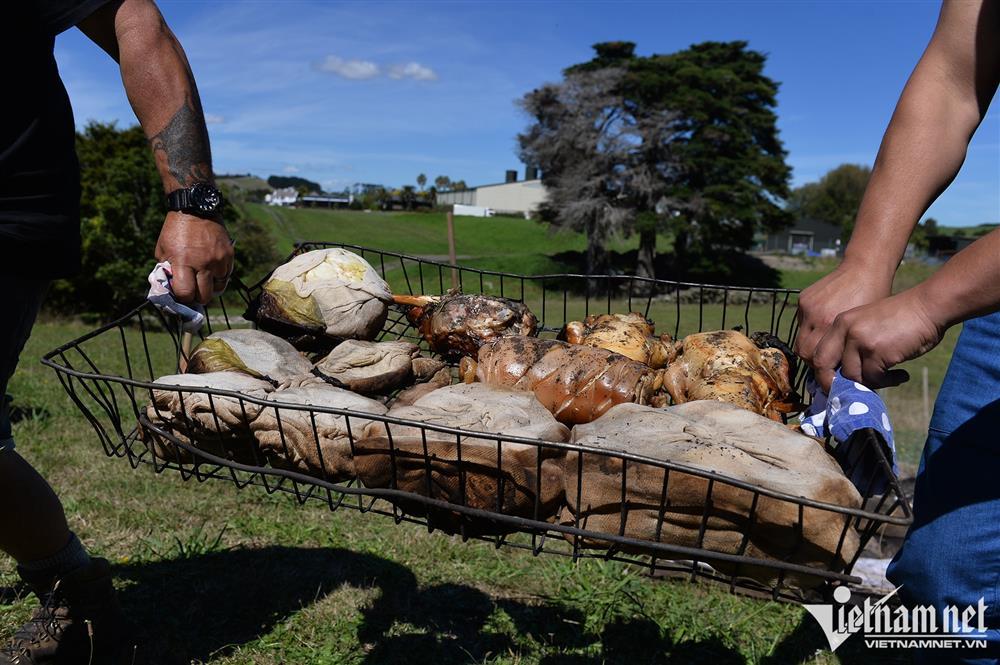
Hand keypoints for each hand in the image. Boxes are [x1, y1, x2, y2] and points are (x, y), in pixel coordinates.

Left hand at [155, 211, 233, 303]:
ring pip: (219, 288)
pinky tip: (212, 271)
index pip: (186, 293)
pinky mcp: (229, 255)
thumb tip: (172, 288)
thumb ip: (167, 270)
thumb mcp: (163, 250)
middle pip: (205, 296)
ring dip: (211, 287)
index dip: (183, 298)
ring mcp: (218, 260)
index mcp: (183, 261)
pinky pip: (226, 275)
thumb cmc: (175, 231)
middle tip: (193, 291)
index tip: (181, 295)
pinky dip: (219, 277)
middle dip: (198, 297)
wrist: (195, 209)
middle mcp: (203, 263)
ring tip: (204, 280)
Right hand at [793, 260, 893, 366]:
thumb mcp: (865, 328)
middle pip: (804, 352)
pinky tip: (824, 325)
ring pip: (800, 339)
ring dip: (811, 346)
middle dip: (814, 362)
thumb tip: (842, 371)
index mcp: (833, 324)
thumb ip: (850, 348)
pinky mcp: (804, 299)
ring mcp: (808, 307)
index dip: (823, 372)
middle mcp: (816, 316)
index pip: (816, 360)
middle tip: (828, 365)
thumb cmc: (875, 300)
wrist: (865, 268)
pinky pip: (801, 322)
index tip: (832, 377)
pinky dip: (810, 328)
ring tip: (826, 347)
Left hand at [812, 287, 944, 391]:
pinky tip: (902, 374)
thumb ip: (852, 345)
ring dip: (871, 384)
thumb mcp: (867, 324)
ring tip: (890, 377)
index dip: (822, 374)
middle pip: (824, 367)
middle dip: (832, 386)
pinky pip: (875, 379)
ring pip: (852, 377)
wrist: (928, 306)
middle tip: (848, 395)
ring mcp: (860, 340)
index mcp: (840, 323)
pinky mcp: (877, 352)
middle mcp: (845, 330)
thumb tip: (843, 377)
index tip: (834, 385)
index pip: (818, 354)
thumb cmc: (902, 318)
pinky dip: (889, 382)